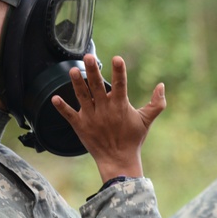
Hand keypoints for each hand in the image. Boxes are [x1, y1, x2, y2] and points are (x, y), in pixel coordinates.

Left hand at [52, 54, 165, 182]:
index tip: (117, 58)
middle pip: (96, 86)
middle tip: (88, 57)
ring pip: (82, 97)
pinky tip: (54, 98)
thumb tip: (162, 85)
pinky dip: (62, 107)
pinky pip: (69, 115)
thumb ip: (156, 103)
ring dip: (76, 83)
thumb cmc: (133, 139)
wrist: (118, 160)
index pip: (120, 85)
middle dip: (92, 71)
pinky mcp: (81, 126)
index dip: (119, 71)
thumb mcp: (146, 120)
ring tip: (72, 70)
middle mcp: (105, 110)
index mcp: (120, 106)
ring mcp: (91, 118)